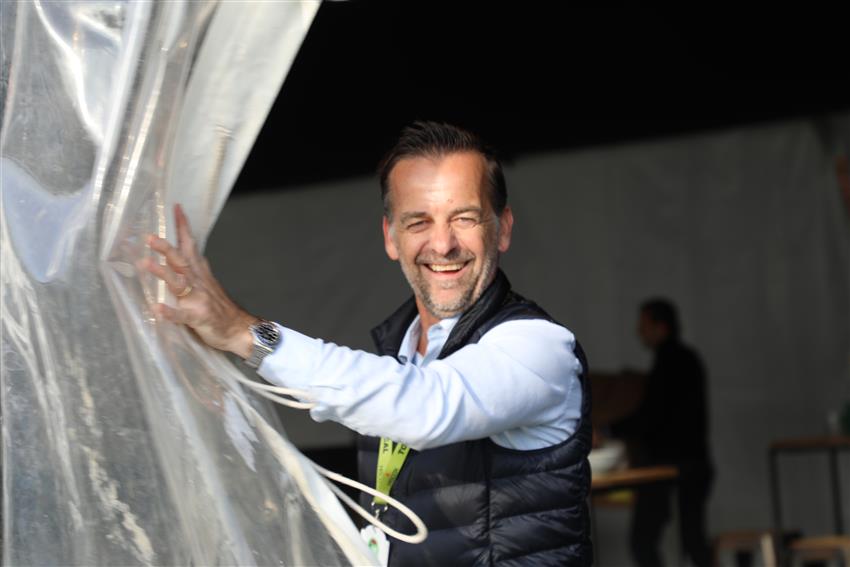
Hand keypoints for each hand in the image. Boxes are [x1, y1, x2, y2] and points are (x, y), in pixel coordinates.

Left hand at [140, 204, 256, 358]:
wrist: (239, 329)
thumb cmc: (219, 308)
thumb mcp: (207, 282)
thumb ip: (194, 268)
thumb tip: (184, 251)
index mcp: (199, 273)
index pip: (190, 245)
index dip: (183, 227)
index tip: (176, 207)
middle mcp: (198, 282)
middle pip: (181, 260)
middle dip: (166, 247)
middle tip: (150, 236)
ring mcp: (197, 299)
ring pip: (179, 283)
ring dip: (162, 273)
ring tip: (145, 263)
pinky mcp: (197, 317)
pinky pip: (181, 315)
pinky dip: (169, 312)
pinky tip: (157, 309)